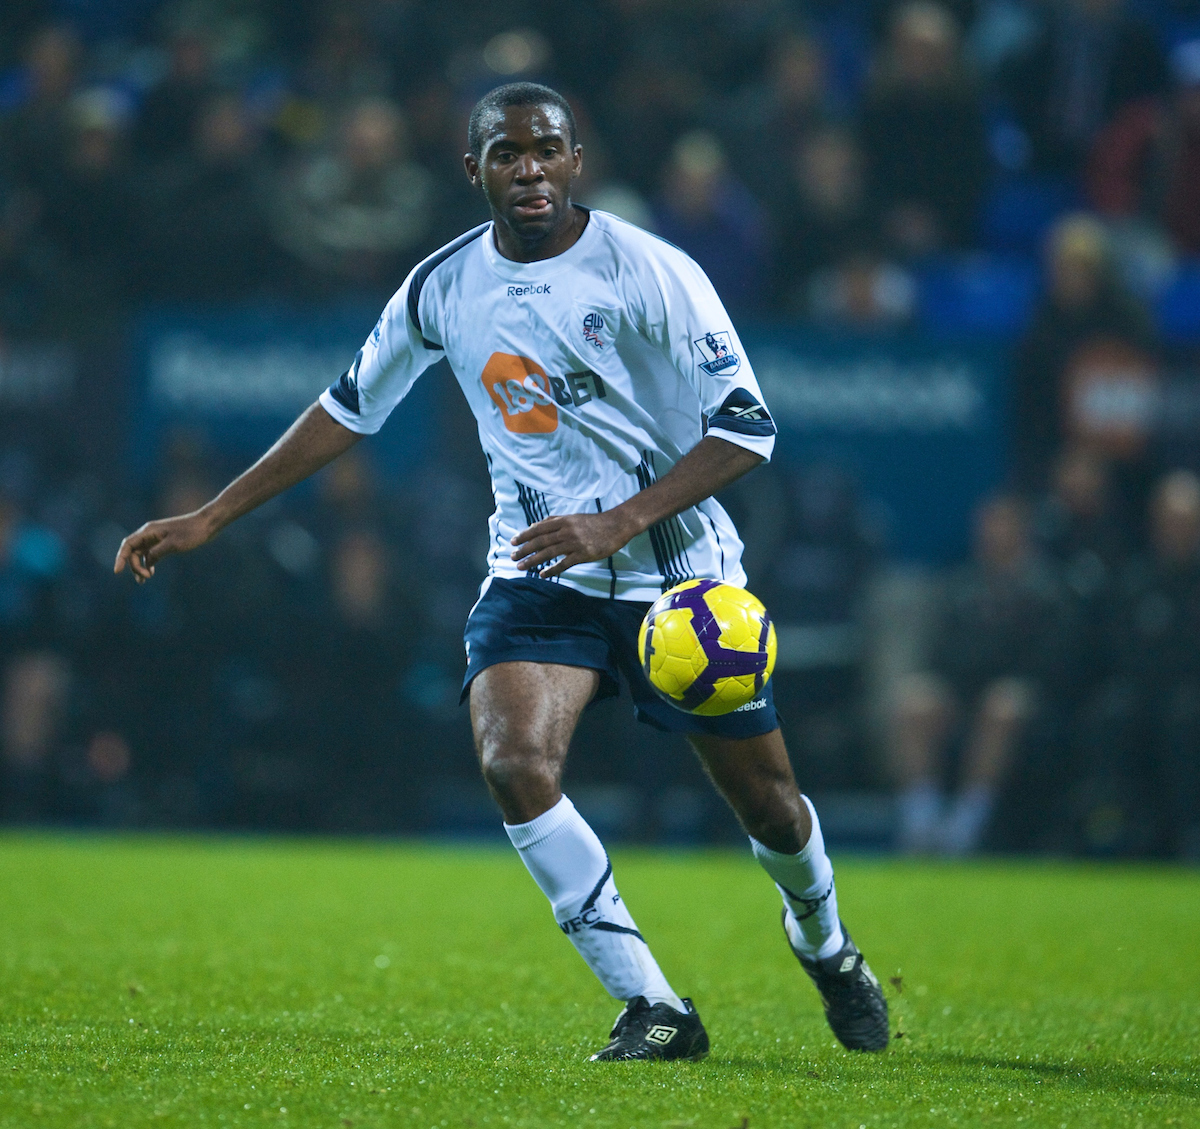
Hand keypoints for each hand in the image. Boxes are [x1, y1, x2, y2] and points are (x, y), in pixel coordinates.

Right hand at [113, 513, 213, 583]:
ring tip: (143, 581)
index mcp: (148, 531)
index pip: (128, 545)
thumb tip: (146, 562)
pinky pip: (150, 554)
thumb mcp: (173, 544)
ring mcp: (156, 538)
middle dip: (134, 566)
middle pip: (133, 551)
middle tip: (145, 578)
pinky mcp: (164, 543)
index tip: (117, 572)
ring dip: (140, 566)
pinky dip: (148, 564)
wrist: (207, 525)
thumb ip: (157, 553)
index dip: (120, 558)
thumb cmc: (191, 532)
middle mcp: (149, 534)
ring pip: (141, 554)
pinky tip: (150, 573)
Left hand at [511, 511, 635, 579]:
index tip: (513, 542)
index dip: (524, 535)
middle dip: (524, 549)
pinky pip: (564, 563)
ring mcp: (575, 543)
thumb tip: (535, 525)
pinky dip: (552, 569)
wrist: (616, 526)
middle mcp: (566, 531)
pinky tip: (542, 574)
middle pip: (541, 541)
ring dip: (533, 560)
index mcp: (563, 521)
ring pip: (549, 552)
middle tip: (512, 557)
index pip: (539, 528)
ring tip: (521, 566)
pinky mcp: (583, 554)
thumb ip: (554, 520)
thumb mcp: (572, 517)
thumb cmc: (594, 522)